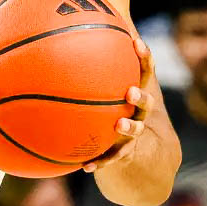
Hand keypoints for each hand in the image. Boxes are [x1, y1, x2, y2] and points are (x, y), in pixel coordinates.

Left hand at [83, 38, 154, 173]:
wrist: (140, 153)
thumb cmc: (113, 108)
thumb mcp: (105, 88)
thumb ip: (91, 67)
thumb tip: (60, 38)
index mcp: (137, 92)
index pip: (145, 71)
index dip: (144, 57)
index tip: (137, 43)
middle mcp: (140, 113)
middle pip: (146, 103)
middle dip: (140, 96)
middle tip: (130, 91)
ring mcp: (134, 134)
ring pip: (135, 131)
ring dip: (128, 128)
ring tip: (119, 126)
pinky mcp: (123, 153)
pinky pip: (112, 158)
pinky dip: (100, 161)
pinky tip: (85, 167)